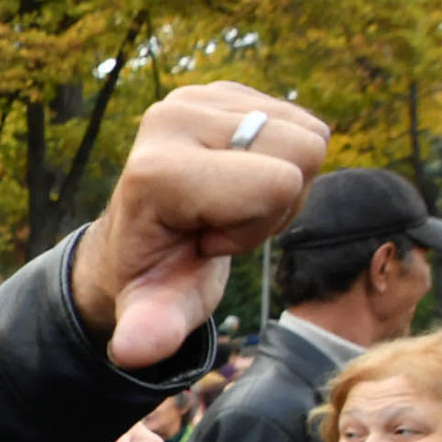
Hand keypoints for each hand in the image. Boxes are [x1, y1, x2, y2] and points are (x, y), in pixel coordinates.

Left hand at [72, 83, 329, 367]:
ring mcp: (195, 95)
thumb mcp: (158, 309)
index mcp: (156, 168)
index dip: (257, 225)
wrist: (141, 239)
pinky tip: (236, 182)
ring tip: (227, 204)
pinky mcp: (220, 90)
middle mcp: (171, 116)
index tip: (207, 240)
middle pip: (304, 149)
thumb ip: (151, 327)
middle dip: (276, 201)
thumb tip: (132, 351)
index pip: (276, 182)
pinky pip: (300, 119)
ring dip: (280, 181)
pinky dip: (280, 158)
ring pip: (309, 133)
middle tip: (222, 223)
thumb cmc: (158, 278)